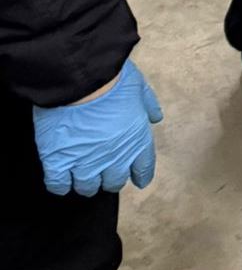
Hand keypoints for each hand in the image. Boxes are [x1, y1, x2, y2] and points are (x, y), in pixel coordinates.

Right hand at [32, 60, 163, 196]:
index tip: (138, 180)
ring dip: (87, 183)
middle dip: (111, 179)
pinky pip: (59, 185)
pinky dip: (61, 185)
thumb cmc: (113, 81)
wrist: (81, 82)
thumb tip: (155, 117)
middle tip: (105, 174)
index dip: (141, 175)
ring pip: (87, 187)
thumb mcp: (139, 88)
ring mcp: (85, 162)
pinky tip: (62, 179)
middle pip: (114, 182)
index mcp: (136, 140)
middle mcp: (113, 157)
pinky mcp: (58, 162)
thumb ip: (149, 105)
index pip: (143, 168)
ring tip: (83, 176)